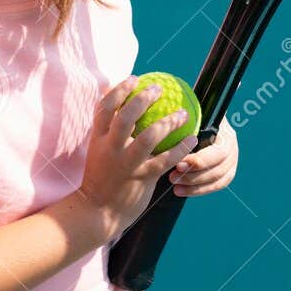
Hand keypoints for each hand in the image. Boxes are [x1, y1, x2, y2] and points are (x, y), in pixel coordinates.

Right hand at [73, 76, 198, 244]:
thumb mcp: (98, 151)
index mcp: (98, 139)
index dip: (119, 90)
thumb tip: (124, 106)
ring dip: (168, 122)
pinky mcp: (142, 177)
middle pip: (126, 116)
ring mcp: (126, 164)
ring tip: (183, 114)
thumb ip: (109, 132)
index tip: (134, 78)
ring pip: (149, 136)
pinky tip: (193, 139)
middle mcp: (110, 148)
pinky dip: (181, 148)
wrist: (97, 212)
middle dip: (143, 99)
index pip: (105, 107)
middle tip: (159, 89)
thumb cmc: (102, 178)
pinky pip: (165, 159)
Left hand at [167, 116, 237, 196]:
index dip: (199, 161)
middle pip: (218, 169)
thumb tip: (177, 118)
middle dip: (194, 175)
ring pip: (218, 179)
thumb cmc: (190, 116)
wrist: (198, 122)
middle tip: (172, 177)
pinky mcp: (227, 172)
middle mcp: (232, 146)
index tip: (178, 164)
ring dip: (195, 186)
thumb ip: (187, 118)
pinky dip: (200, 190)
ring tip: (175, 187)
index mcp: (225, 132)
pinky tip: (182, 192)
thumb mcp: (192, 114)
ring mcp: (232, 160)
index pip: (218, 152)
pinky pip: (217, 185)